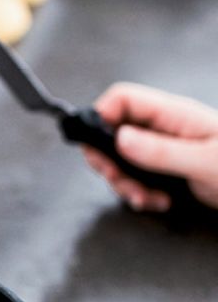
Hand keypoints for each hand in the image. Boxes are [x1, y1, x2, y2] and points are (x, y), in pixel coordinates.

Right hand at [82, 82, 217, 212]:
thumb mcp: (204, 161)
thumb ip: (161, 151)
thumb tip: (120, 138)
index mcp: (174, 114)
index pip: (122, 99)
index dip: (101, 117)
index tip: (97, 148)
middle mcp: (166, 127)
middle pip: (114, 132)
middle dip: (110, 162)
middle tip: (120, 181)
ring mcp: (166, 148)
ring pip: (122, 159)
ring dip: (125, 183)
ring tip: (145, 198)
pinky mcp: (169, 169)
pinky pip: (138, 177)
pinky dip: (139, 193)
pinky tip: (157, 201)